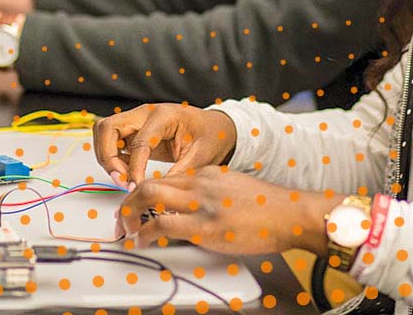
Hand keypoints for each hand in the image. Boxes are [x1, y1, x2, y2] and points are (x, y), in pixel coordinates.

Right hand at [93, 103, 237, 188]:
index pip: (139, 142)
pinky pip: (112, 141)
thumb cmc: (210, 136)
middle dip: (108, 157)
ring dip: (106, 156)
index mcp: (164, 116)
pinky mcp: (134, 131)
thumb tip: (158, 193)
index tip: (134, 188)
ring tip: (123, 178)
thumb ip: (179, 173)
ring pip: (104, 132)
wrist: (214, 128)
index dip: (133, 168)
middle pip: (108, 128)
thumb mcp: (201, 156)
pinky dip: (112, 158)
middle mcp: (146, 113)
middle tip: (121, 181)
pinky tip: (127, 173)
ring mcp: (137, 120)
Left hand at [118, 167, 333, 253]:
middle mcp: (200, 182)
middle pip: (150, 183)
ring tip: (126, 229)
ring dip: (130, 214)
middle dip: (129, 201)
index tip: (138, 206)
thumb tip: (196, 210)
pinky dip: (145, 232)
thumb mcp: (235, 189)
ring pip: (149, 196)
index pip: (166, 178)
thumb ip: (214, 193)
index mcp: (208, 174)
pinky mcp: (204, 226)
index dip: (146, 193)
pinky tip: (141, 240)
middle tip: (122, 218)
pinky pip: (162, 224)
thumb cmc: (269, 208)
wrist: (290, 213)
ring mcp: (201, 203)